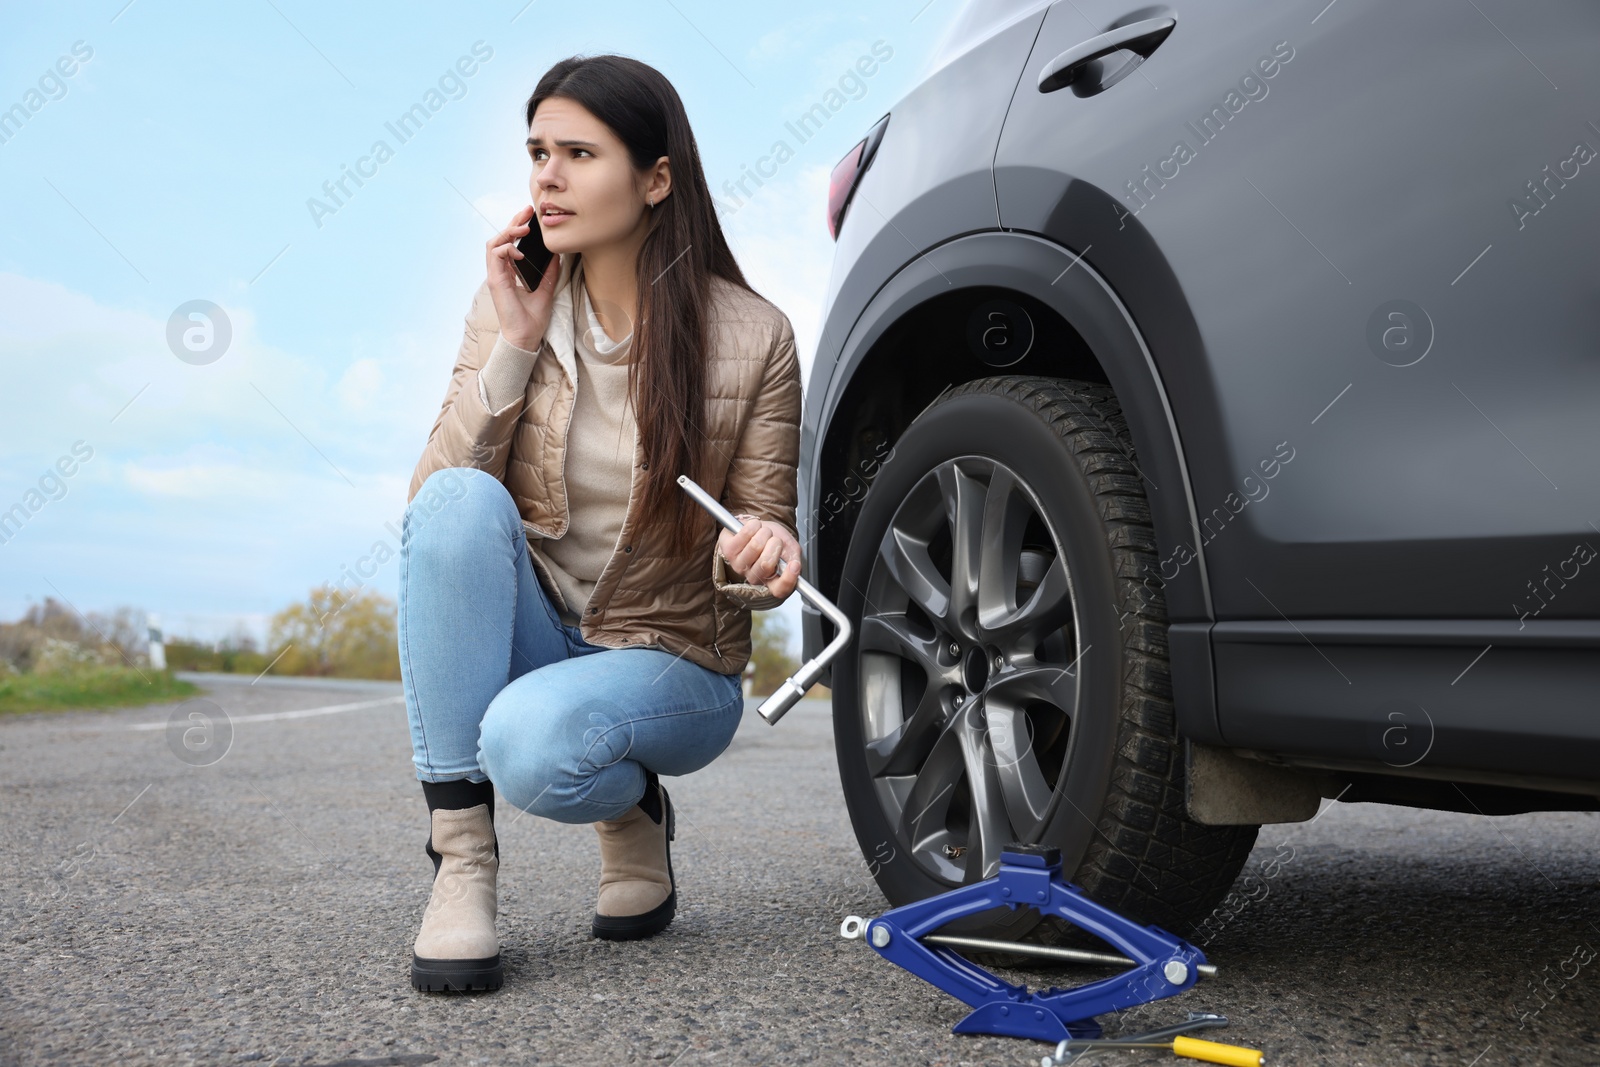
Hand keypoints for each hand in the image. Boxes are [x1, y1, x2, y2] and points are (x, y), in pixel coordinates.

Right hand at [486, 205, 561, 350]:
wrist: (526, 338)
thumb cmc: (532, 319)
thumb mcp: (546, 289)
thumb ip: (549, 272)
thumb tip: (557, 255)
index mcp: (510, 273)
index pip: (510, 244)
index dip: (518, 228)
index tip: (531, 218)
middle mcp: (501, 272)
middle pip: (500, 239)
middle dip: (513, 222)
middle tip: (528, 211)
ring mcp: (496, 276)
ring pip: (494, 244)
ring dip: (508, 232)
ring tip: (524, 229)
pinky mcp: (496, 282)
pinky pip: (495, 256)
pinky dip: (506, 249)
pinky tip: (520, 253)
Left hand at [717, 514, 800, 600]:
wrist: (755, 528)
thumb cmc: (771, 540)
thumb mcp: (788, 547)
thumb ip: (793, 557)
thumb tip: (794, 564)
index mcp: (771, 580)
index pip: (780, 590)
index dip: (788, 579)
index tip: (794, 565)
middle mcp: (753, 576)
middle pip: (766, 564)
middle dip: (775, 544)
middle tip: (775, 540)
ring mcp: (739, 565)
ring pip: (755, 546)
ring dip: (765, 532)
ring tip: (764, 532)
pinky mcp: (728, 550)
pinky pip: (745, 534)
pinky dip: (754, 525)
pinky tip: (753, 528)